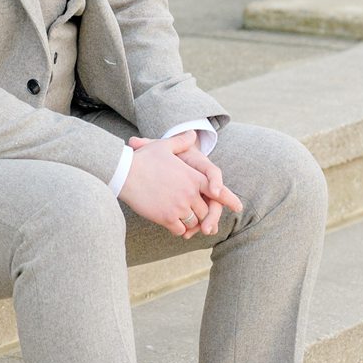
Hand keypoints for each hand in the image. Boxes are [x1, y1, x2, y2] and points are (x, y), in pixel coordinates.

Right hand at [121, 135, 242, 237]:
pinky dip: (179, 229)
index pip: (217, 190)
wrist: (124, 173)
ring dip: (190, 223)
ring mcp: (178, 207)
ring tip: (184, 221)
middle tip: (200, 218)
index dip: (229, 199)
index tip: (238, 207)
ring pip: (193, 222)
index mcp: (192, 177)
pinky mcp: (166, 218)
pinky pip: (179, 229)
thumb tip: (192, 133)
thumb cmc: (143, 159)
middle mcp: (189, 193)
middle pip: (205, 211)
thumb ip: (181, 142)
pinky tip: (173, 226)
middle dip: (203, 215)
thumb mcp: (164, 146)